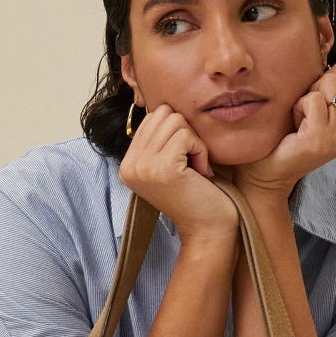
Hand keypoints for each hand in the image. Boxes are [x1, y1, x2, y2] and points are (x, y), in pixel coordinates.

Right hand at [118, 103, 239, 243]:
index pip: (152, 117)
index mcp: (128, 163)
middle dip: (185, 133)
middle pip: (163, 114)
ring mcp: (143, 167)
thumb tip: (166, 107)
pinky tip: (201, 173)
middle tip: (192, 163)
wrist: (208, 229)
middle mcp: (129, 165)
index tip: (183, 161)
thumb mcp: (169, 164)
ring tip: (196, 169)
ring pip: (175, 121)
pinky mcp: (162, 169)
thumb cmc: (197, 194)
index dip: (176, 132)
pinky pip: (186, 136)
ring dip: (194, 142)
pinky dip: (200, 151)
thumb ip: (159, 139)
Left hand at [231, 62, 335, 199]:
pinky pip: (312, 100)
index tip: (309, 109)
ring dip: (305, 99)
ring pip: (327, 84)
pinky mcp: (321, 140)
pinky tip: (293, 129)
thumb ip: (325, 84)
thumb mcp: (311, 107)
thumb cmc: (283, 136)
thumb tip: (324, 48)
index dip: (321, 82)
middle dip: (314, 88)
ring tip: (298, 122)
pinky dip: (298, 108)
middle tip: (302, 116)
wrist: (264, 173)